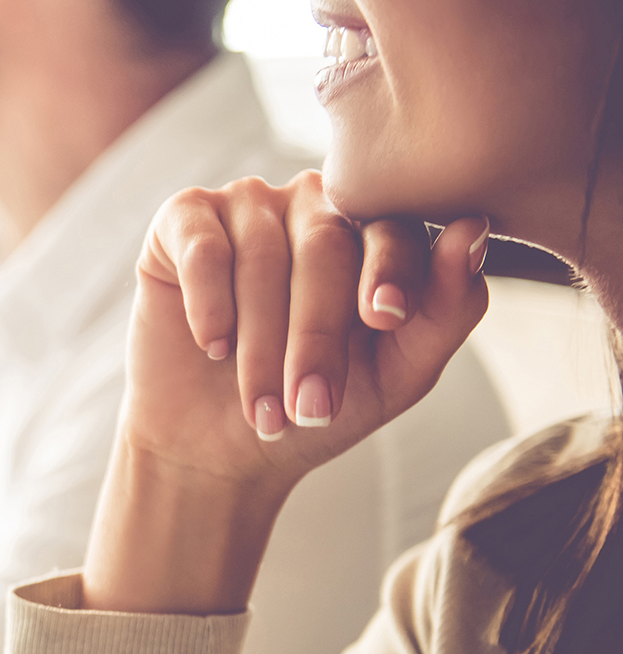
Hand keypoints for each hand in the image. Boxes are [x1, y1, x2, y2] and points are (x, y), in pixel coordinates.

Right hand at [83, 172, 489, 613]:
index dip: (389, 272)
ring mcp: (246, 205)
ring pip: (262, 253)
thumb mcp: (397, 373)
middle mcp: (312, 204)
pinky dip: (211, 303)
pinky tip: (213, 347)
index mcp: (372, 231)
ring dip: (260, 342)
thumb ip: (446, 308)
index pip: (392, 229)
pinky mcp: (182, 221)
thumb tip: (471, 231)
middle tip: (309, 408)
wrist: (219, 448)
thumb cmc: (313, 406)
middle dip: (316, 336)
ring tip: (261, 407)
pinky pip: (204, 247)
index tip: (384, 319)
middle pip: (325, 245)